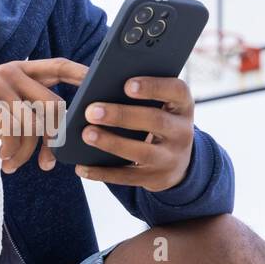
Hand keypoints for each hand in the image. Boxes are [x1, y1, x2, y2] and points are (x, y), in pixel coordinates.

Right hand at [0, 57, 89, 171]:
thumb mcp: (1, 100)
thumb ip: (26, 105)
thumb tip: (57, 129)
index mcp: (19, 69)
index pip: (58, 66)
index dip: (81, 74)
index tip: (99, 84)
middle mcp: (12, 73)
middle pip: (54, 105)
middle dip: (54, 138)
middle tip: (46, 161)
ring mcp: (0, 86)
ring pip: (35, 125)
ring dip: (27, 153)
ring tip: (14, 163)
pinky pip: (15, 134)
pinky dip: (13, 154)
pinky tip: (4, 162)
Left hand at [71, 75, 194, 188]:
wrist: (177, 163)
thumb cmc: (158, 121)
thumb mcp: (161, 106)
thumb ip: (142, 95)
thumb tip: (101, 85)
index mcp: (182, 106)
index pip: (177, 90)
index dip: (154, 86)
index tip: (127, 84)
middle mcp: (182, 132)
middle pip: (155, 121)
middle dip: (122, 115)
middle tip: (91, 111)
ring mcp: (170, 158)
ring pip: (142, 151)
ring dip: (112, 143)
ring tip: (86, 133)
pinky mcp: (155, 179)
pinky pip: (127, 177)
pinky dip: (102, 172)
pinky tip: (82, 166)